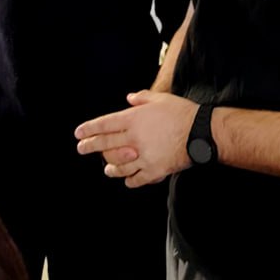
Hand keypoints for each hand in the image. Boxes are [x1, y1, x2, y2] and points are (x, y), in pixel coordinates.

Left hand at [75, 90, 197, 187]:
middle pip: (106, 145)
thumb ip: (141, 98)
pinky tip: (128, 181)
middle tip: (81, 149)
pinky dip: (131, 180)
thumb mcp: (160, 99)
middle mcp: (134, 138)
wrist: (201, 132)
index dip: (89, 129)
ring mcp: (143, 156)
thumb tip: (129, 98)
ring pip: (120, 165)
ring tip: (106, 170)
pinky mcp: (155, 170)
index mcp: (133, 119)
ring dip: (111, 168)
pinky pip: (138, 178)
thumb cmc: (181, 112)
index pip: (104, 124)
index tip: (79, 133)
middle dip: (90, 147)